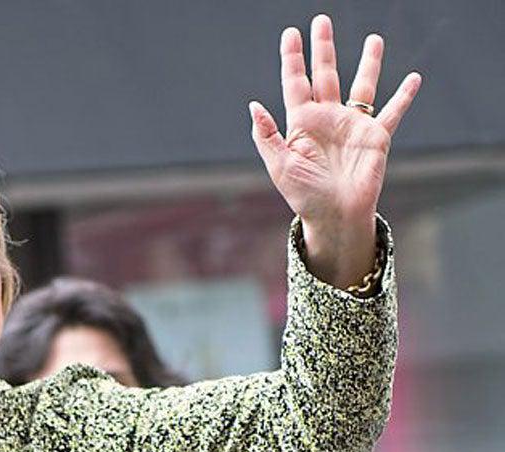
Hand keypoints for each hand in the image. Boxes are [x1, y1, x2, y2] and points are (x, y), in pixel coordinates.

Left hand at [249, 15, 421, 285]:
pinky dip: (404, 96)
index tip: (291, 34)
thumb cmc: (304, 195)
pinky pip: (393, 111)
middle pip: (325, 74)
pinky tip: (414, 78)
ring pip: (362, 85)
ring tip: (375, 38)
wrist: (334, 215)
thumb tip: (254, 105)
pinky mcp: (376, 136)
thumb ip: (266, 135)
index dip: (292, 59)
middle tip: (321, 21)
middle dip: (324, 48)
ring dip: (369, 63)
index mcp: (301, 123)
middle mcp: (327, 118)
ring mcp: (353, 125)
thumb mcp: (279, 166)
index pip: (295, 83)